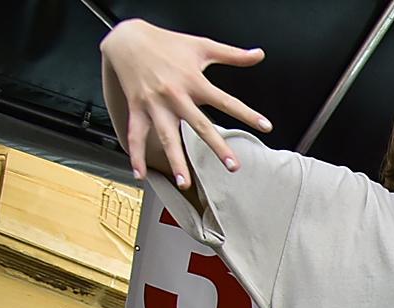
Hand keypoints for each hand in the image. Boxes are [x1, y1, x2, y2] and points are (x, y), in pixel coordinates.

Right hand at [100, 19, 271, 186]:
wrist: (127, 38)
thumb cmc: (166, 43)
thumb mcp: (202, 46)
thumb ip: (233, 54)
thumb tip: (259, 54)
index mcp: (193, 81)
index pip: (226, 101)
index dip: (247, 114)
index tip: (265, 127)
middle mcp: (175, 95)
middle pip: (199, 125)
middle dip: (217, 146)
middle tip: (233, 166)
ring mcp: (154, 104)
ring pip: (167, 136)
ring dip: (176, 161)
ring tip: (185, 183)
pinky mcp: (137, 108)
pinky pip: (136, 135)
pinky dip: (136, 155)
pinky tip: (140, 173)